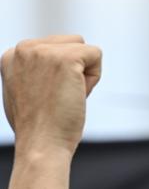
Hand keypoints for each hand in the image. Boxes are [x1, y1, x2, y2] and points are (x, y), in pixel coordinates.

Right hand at [1, 35, 101, 157]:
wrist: (41, 145)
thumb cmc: (37, 128)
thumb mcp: (24, 92)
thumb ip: (34, 73)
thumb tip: (48, 70)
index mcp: (12, 55)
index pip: (54, 48)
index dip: (60, 75)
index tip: (47, 97)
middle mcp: (24, 48)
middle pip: (71, 43)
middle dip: (75, 71)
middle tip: (59, 98)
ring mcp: (43, 51)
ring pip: (84, 48)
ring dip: (85, 75)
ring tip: (66, 96)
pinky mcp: (65, 58)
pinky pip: (96, 54)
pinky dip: (94, 78)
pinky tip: (77, 95)